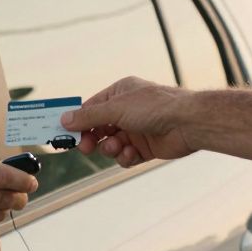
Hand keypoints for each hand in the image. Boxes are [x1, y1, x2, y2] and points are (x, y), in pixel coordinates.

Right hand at [60, 76, 195, 166]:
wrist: (188, 123)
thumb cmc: (155, 107)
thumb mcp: (116, 108)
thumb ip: (89, 116)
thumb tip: (65, 119)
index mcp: (119, 93)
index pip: (90, 108)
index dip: (77, 121)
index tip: (63, 134)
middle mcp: (126, 111)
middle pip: (98, 128)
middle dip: (91, 138)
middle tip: (84, 147)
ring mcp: (136, 130)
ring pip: (110, 144)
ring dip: (109, 148)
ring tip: (116, 147)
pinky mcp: (145, 147)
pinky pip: (125, 156)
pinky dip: (125, 157)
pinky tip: (130, 153)